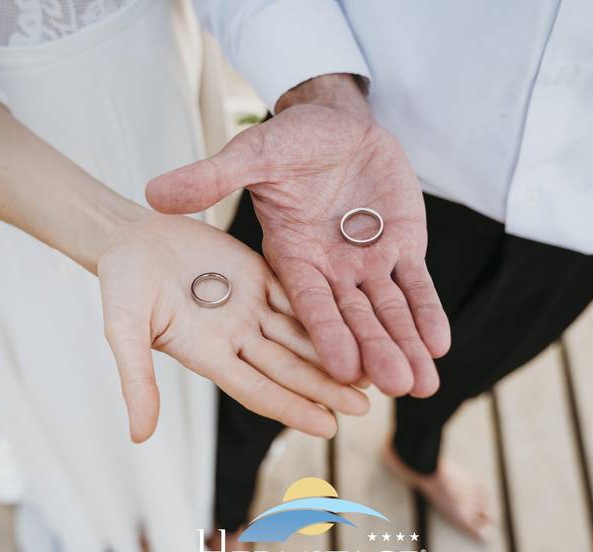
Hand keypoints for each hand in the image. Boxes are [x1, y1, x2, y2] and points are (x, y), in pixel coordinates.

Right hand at [98, 214, 369, 441]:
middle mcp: (235, 337)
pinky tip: (359, 319)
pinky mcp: (259, 276)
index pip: (258, 388)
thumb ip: (136, 379)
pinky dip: (327, 309)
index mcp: (207, 354)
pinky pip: (299, 294)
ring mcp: (250, 307)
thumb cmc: (119, 283)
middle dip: (326, 387)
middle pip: (289, 367)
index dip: (292, 407)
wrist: (128, 236)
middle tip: (366, 407)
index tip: (328, 427)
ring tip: (373, 370)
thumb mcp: (124, 330)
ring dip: (335, 352)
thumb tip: (139, 436)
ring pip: (301, 334)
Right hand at [146, 74, 448, 396]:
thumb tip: (154, 193)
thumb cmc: (286, 136)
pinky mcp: (398, 248)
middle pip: (348, 322)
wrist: (335, 120)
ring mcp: (363, 263)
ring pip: (384, 312)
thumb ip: (209, 178)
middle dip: (372, 353)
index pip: (306, 307)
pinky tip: (438, 343)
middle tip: (391, 391)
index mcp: (286, 260)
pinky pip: (413, 285)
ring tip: (422, 384)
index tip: (338, 379)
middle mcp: (324, 273)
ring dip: (403, 345)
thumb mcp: (249, 154)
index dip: (321, 344)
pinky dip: (425, 312)